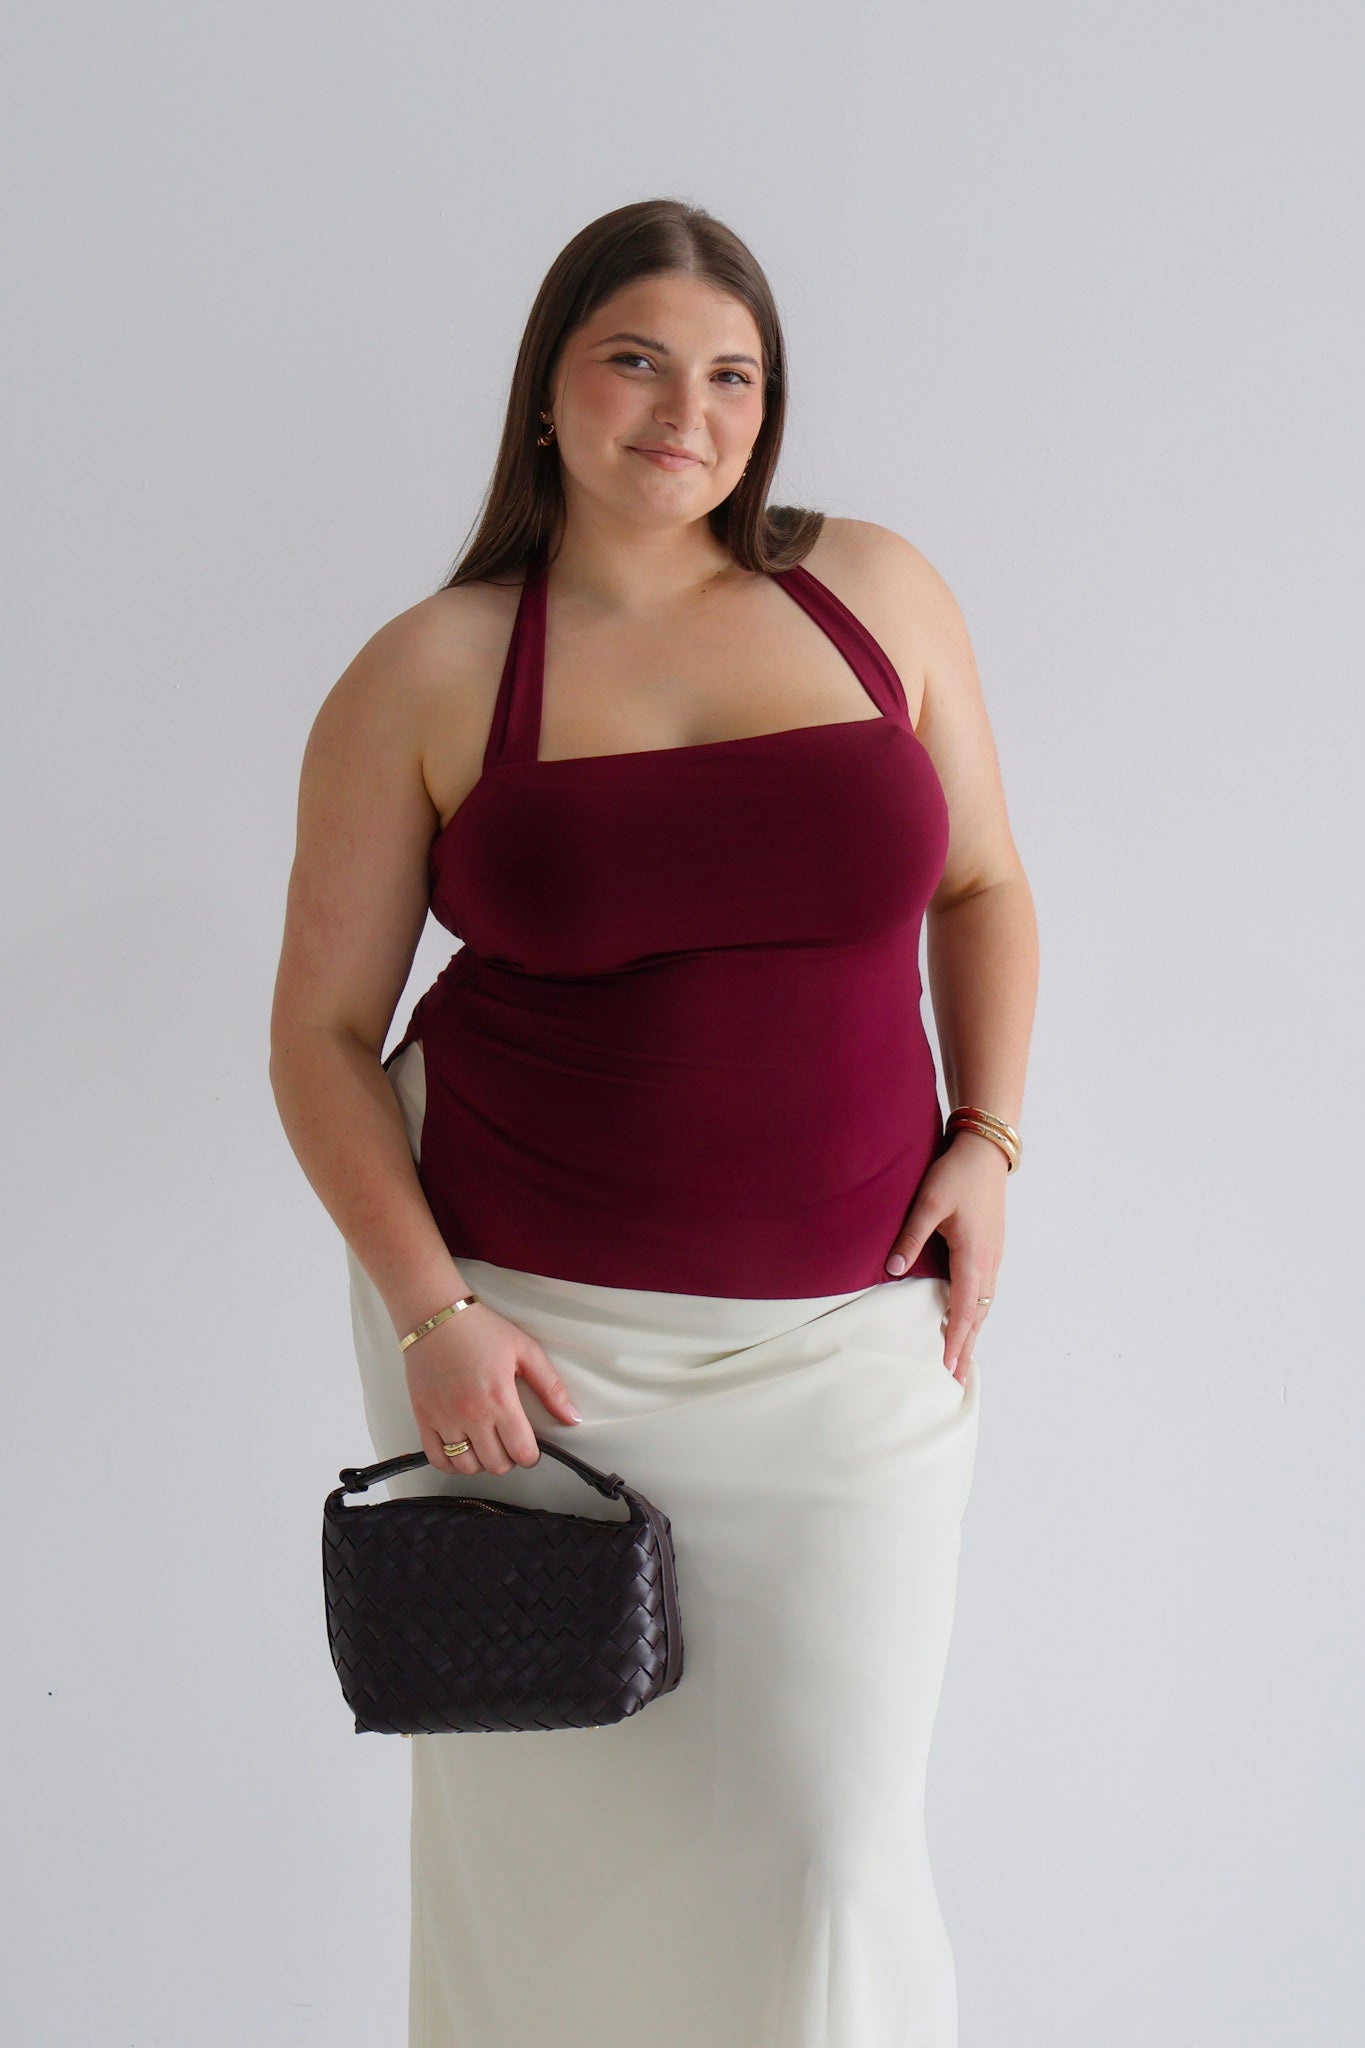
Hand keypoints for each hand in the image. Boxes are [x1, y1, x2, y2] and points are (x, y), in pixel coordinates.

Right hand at [403, 1302, 582, 1475]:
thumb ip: (551, 1387)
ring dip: (481, 1461)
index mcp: (499, 1398)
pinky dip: (452, 1463)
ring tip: (487, 1443)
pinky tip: (462, 1449)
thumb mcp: (525, 1350)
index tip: (529, 1447)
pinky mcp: (424, 1418)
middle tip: (509, 1441)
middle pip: (496, 1464)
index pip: (521, 1452)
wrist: (434, 1316)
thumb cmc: (478, 1329)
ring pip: (467, 1466)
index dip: (531, 1455)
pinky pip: (438, 1459)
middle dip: (509, 1458)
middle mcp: (470, 1413)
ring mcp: (444, 1418)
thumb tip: (571, 1417)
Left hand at [885, 1130, 1007, 1385]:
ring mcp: (993, 1255)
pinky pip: (985, 1290)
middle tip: (955, 1377)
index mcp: (974, 1254)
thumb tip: (893, 1268)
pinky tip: (968, 1319)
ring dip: (973, 1331)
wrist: (985, 1151)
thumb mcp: (929, 1201)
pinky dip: (977, 1312)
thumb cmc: (957, 1174)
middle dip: (967, 1346)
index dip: (956, 1338)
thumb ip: (911, 1236)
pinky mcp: (991, 1249)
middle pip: (979, 1314)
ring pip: (984, 1304)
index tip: (947, 1365)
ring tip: (962, 1358)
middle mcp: (988, 1261)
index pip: (964, 1307)